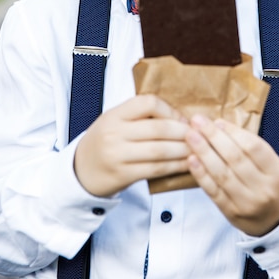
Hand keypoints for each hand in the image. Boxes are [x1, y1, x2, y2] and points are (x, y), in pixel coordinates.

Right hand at [74, 95, 189, 196]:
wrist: (80, 170)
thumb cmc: (105, 141)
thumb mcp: (115, 120)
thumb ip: (140, 116)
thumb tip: (179, 117)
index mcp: (114, 115)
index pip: (147, 103)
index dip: (169, 110)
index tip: (181, 119)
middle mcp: (114, 133)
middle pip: (158, 129)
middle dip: (183, 132)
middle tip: (198, 134)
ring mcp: (117, 155)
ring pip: (159, 151)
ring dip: (183, 150)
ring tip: (198, 149)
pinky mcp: (123, 175)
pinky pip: (155, 170)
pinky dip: (175, 167)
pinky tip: (187, 165)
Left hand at [185, 115, 278, 236]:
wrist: (276, 220)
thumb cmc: (269, 184)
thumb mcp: (270, 165)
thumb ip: (248, 147)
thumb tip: (218, 126)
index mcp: (276, 173)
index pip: (254, 147)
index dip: (233, 132)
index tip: (217, 121)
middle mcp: (263, 189)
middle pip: (235, 158)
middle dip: (214, 137)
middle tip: (197, 121)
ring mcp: (247, 203)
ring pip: (222, 174)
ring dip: (204, 152)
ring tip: (190, 136)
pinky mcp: (231, 213)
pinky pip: (213, 191)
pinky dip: (201, 174)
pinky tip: (191, 159)